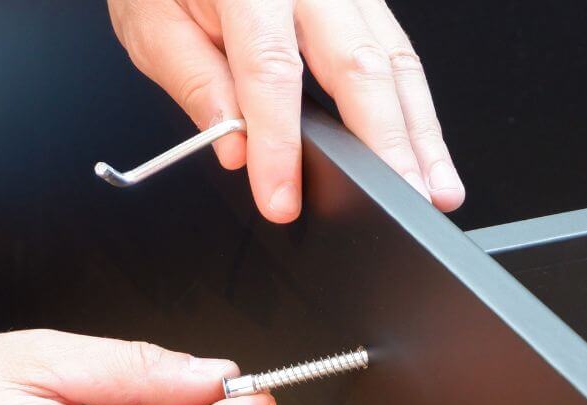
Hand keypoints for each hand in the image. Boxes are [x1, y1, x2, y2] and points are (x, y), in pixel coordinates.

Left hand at [107, 0, 464, 221]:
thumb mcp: (153, 23)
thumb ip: (194, 82)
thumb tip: (234, 146)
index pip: (272, 70)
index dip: (279, 142)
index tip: (282, 197)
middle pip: (358, 64)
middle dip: (384, 143)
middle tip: (402, 199)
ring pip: (393, 59)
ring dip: (418, 130)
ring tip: (433, 186)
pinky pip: (393, 51)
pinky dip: (411, 104)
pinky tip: (421, 145)